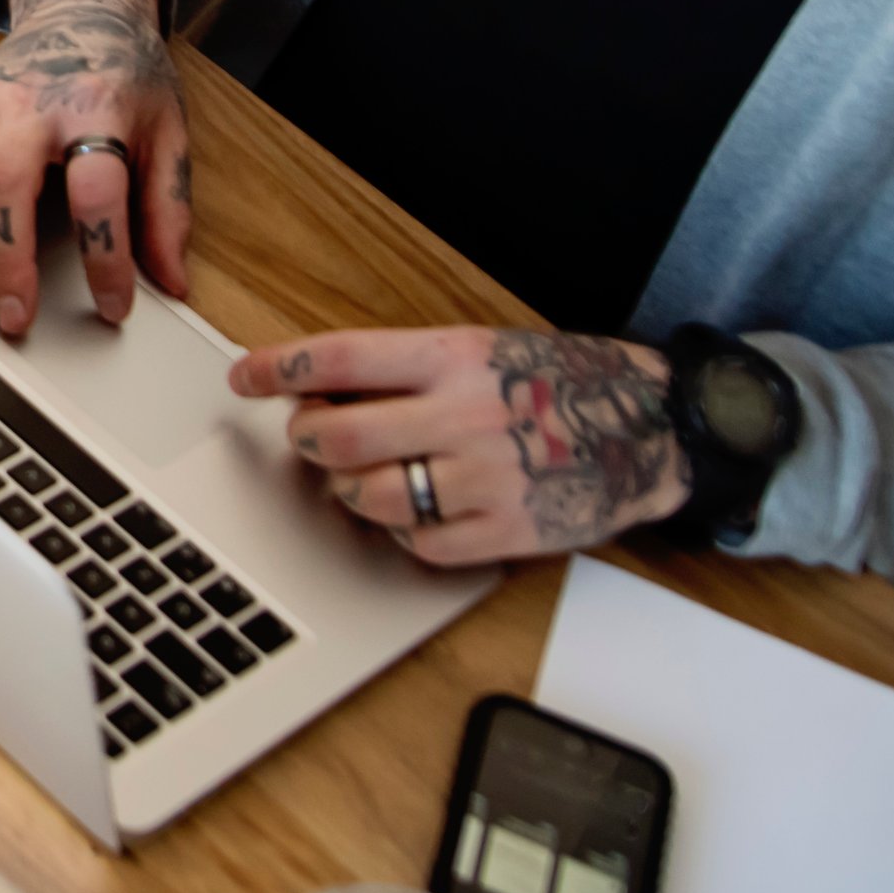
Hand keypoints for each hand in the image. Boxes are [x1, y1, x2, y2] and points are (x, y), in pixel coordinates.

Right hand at [0, 0, 189, 336]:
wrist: (82, 7)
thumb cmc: (127, 75)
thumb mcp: (168, 132)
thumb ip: (168, 208)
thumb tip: (173, 281)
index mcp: (100, 109)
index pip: (100, 190)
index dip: (106, 256)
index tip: (112, 307)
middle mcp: (37, 102)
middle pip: (10, 183)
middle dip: (8, 258)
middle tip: (13, 317)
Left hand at [230, 327, 688, 567]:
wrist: (650, 426)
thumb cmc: (554, 383)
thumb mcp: (479, 349)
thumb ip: (403, 369)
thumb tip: (312, 389)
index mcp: (453, 356)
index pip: (341, 357)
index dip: (279, 368)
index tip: (243, 377)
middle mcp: (465, 414)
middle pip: (339, 437)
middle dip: (308, 440)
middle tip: (313, 438)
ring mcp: (487, 477)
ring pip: (368, 495)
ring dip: (349, 489)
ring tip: (365, 475)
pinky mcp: (507, 529)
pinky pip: (417, 542)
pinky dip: (402, 530)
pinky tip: (417, 509)